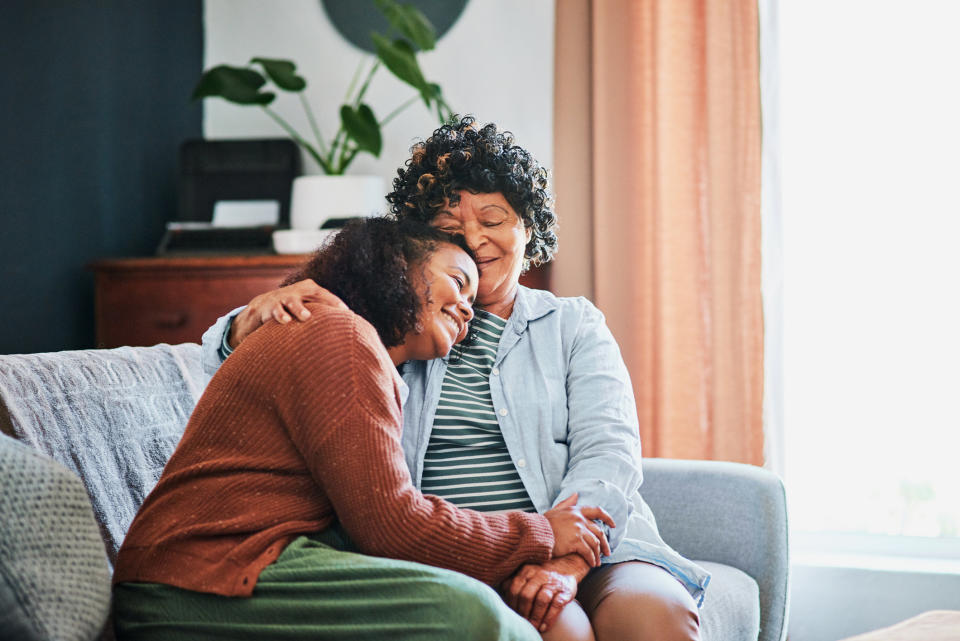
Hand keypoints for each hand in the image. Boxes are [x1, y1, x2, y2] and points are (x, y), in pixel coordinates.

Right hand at [228, 279, 345, 348]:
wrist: (261, 307)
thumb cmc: (291, 310)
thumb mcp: (306, 307)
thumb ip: (321, 313)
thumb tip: (345, 326)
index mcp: (309, 289)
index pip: (325, 294)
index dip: (335, 302)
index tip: (347, 311)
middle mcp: (297, 291)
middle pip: (314, 293)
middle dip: (326, 301)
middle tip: (338, 311)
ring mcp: (283, 297)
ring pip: (293, 302)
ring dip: (299, 309)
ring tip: (306, 317)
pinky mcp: (270, 306)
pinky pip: (276, 310)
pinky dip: (281, 315)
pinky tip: (286, 321)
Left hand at [502, 556, 586, 631]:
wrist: (567, 567)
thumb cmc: (541, 576)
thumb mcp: (527, 574)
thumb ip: (513, 582)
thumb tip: (500, 595)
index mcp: (527, 570)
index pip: (514, 588)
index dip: (512, 604)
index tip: (512, 615)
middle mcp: (540, 574)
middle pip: (527, 595)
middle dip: (523, 612)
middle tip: (522, 623)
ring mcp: (553, 582)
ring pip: (541, 599)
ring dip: (535, 616)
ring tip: (532, 627)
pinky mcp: (566, 591)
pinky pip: (556, 605)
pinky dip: (549, 617)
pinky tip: (544, 626)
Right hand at [544, 493, 614, 566]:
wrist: (534, 534)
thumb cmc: (543, 525)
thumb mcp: (555, 510)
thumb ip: (567, 503)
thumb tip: (576, 494)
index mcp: (575, 510)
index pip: (597, 511)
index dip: (607, 518)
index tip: (613, 525)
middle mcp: (579, 519)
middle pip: (599, 531)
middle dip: (605, 543)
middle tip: (607, 552)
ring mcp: (578, 530)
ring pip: (595, 543)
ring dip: (597, 555)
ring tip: (597, 562)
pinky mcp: (575, 541)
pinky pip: (588, 552)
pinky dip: (591, 559)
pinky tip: (591, 564)